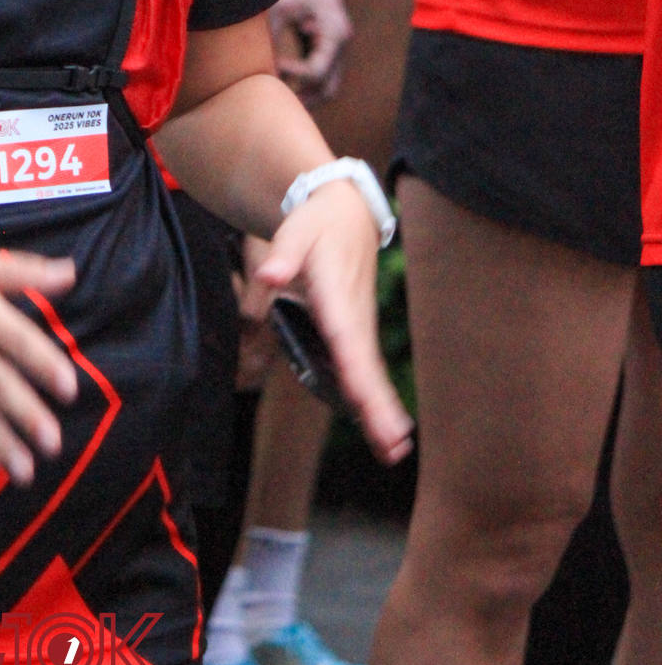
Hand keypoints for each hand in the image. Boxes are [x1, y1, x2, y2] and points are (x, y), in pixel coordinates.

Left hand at [254, 180, 412, 466]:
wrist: (347, 214)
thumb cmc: (318, 225)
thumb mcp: (296, 231)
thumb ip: (284, 254)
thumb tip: (271, 276)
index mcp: (337, 296)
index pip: (347, 341)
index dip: (356, 374)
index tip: (366, 403)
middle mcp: (353, 317)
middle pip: (366, 367)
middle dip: (378, 405)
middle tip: (393, 445)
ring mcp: (358, 326)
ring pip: (370, 373)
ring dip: (381, 410)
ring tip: (392, 450)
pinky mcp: (357, 331)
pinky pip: (365, 369)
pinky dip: (375, 398)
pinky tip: (381, 429)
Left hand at [267, 0, 350, 100]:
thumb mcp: (281, 7)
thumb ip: (272, 37)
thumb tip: (257, 71)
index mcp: (335, 33)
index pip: (317, 71)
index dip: (293, 75)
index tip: (272, 66)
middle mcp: (341, 45)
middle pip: (329, 88)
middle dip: (303, 100)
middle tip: (275, 105)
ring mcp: (338, 49)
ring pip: (328, 87)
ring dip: (305, 97)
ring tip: (277, 104)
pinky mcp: (329, 49)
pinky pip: (321, 76)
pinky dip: (305, 86)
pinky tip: (282, 87)